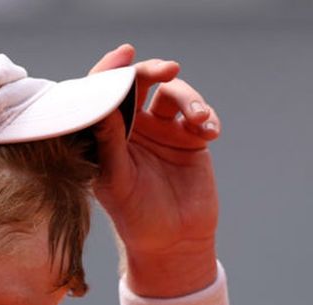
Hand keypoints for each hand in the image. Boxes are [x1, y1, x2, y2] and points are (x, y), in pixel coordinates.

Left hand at [89, 44, 221, 296]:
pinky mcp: (192, 138)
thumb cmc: (135, 217)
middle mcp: (133, 127)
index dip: (111, 70)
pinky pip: (201, 114)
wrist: (173, 242)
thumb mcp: (117, 181)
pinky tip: (210, 132)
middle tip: (168, 69)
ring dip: (188, 98)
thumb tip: (102, 106)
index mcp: (107, 134)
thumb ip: (109, 144)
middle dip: (152, 71)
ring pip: (173, 94)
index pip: (104, 93)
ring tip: (198, 119)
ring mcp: (164, 130)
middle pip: (139, 83)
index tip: (125, 55)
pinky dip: (207, 116)